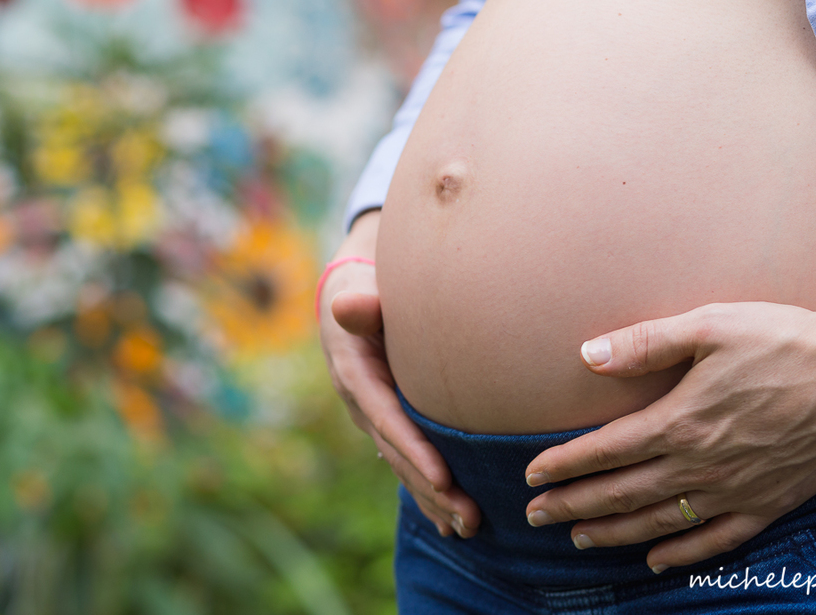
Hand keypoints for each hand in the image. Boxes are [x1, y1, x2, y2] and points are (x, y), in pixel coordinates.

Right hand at [318, 212, 480, 537]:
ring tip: (468, 528)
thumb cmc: (365, 287)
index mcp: (356, 375)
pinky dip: (428, 489)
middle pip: (399, 454)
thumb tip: (346, 306)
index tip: (443, 477)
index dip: (413, 450)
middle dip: (432, 488)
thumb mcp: (357, 291)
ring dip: (434, 498)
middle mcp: (363, 403)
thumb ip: (359, 303)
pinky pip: (408, 459)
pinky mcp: (389, 420)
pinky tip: (451, 520)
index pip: (387, 419)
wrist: (351, 294)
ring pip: (404, 464)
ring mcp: (375, 416)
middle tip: (469, 518)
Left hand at [523, 301, 815, 571]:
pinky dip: (680, 553)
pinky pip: (715, 541)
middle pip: (622, 493)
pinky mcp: (769, 504)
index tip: (532, 475)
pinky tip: (654, 559)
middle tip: (536, 515)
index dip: (564, 464)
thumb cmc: (784, 340)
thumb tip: (587, 355)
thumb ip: (646, 342)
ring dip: (612, 532)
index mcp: (681, 421)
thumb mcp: (710, 325)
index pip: (606, 450)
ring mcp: (735, 491)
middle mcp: (701, 465)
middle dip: (573, 505)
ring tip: (577, 538)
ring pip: (659, 522)